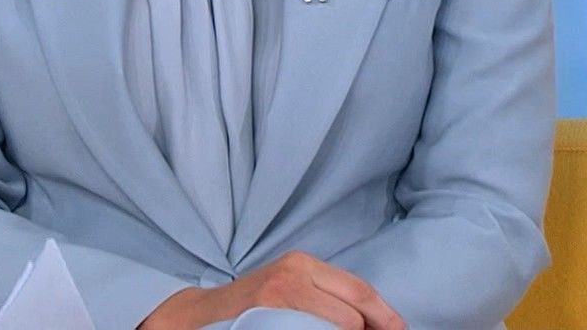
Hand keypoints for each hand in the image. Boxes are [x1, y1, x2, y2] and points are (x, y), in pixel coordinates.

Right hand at [138, 251, 404, 329]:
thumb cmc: (252, 307)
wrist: (201, 316)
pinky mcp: (270, 309)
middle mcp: (296, 270)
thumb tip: (371, 319)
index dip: (385, 315)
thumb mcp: (290, 288)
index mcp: (305, 263)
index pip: (361, 289)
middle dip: (374, 327)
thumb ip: (325, 296)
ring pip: (342, 322)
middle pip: (357, 304)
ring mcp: (283, 291)